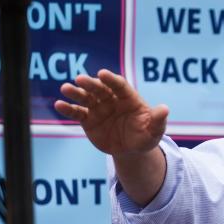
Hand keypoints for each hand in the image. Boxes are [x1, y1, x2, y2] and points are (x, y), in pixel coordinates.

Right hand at [54, 70, 168, 159]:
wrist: (131, 150)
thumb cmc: (145, 136)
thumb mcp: (154, 131)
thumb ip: (158, 120)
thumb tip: (165, 109)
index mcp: (129, 98)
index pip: (120, 86)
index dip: (111, 80)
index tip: (102, 74)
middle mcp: (112, 100)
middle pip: (100, 89)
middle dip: (90, 84)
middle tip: (80, 79)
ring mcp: (99, 108)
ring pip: (86, 98)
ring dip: (76, 93)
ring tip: (66, 88)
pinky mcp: (88, 119)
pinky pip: (77, 113)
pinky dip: (68, 109)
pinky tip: (59, 105)